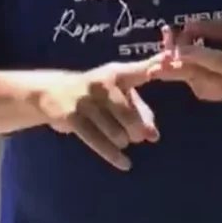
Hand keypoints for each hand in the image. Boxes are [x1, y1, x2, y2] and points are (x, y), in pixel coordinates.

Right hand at [38, 58, 160, 170]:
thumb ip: (139, 110)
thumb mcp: (116, 92)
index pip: (139, 70)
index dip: (155, 64)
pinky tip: (125, 164)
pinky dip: (113, 156)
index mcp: (117, 73)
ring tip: (122, 140)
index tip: (169, 58)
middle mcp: (102, 84)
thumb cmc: (94, 93)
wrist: (52, 91)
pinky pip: (97, 141)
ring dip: (123, 141)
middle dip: (137, 131)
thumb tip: (153, 136)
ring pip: (116, 132)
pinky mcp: (72, 117)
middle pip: (129, 115)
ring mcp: (85, 100)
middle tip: (137, 136)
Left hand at [150, 19, 221, 102]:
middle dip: (169, 69)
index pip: (215, 61)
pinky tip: (175, 47)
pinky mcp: (206, 94)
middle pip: (193, 75)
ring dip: (172, 59)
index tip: (177, 52)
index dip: (195, 56)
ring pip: (185, 75)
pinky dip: (178, 63)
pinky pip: (187, 75)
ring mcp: (215, 92)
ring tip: (167, 34)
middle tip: (152, 64)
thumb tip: (190, 26)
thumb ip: (219, 27)